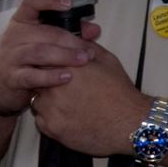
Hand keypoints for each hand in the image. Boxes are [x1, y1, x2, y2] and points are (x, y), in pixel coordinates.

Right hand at [0, 0, 101, 114]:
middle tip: (89, 49)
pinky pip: (32, 76)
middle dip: (70, 39)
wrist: (1, 83)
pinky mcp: (12, 77)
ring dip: (64, 56)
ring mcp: (11, 56)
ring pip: (39, 52)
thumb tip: (94, 30)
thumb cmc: (26, 59)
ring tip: (83, 60)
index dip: (49, 0)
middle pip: (43, 32)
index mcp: (21, 22)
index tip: (68, 3)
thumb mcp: (43, 42)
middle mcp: (13, 36)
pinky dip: (51, 76)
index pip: (31, 3)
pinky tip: (67, 77)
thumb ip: (69, 33)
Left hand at [31, 49, 149, 156]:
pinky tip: (68, 118)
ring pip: (36, 101)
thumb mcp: (106, 60)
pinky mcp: (51, 128)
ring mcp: (50, 108)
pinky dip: (51, 119)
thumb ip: (84, 47)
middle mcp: (52, 86)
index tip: (54, 70)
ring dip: (47, 102)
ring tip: (68, 105)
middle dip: (45, 83)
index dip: (47, 65)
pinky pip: (41, 120)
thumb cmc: (120, 92)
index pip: (41, 60)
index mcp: (64, 67)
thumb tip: (72, 38)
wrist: (131, 124)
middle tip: (63, 90)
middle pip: (36, 80)